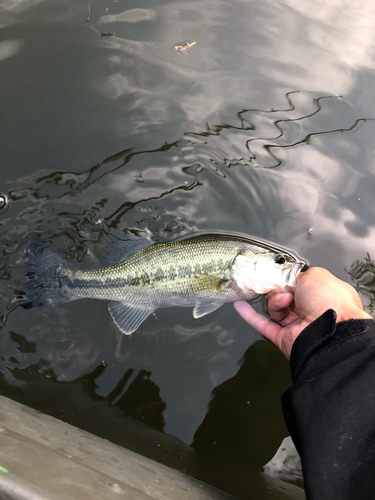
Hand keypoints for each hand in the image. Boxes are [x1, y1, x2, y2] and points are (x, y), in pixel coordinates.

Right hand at [234, 267, 371, 358]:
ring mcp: (297, 326)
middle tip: (281, 288)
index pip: (299, 285)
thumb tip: (289, 281)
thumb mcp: (315, 275)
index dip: (289, 280)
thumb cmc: (327, 300)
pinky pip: (262, 324)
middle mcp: (311, 312)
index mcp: (322, 296)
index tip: (279, 275)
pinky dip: (249, 314)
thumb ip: (299, 275)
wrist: (328, 329)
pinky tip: (239, 304)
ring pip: (275, 309)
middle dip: (280, 290)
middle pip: (285, 296)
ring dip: (275, 302)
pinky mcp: (282, 338)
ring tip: (284, 301)